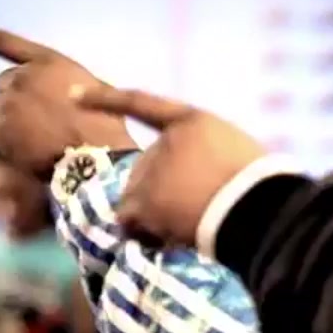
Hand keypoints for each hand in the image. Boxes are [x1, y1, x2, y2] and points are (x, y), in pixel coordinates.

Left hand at [0, 18, 135, 178]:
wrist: (98, 161)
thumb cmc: (104, 130)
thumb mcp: (93, 90)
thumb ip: (62, 81)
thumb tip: (48, 93)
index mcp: (48, 62)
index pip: (2, 42)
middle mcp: (23, 77)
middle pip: (1, 87)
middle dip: (13, 103)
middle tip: (39, 125)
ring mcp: (9, 104)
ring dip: (8, 126)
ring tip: (38, 141)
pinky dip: (3, 146)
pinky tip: (28, 153)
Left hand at [74, 86, 265, 247]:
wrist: (258, 208)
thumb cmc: (259, 187)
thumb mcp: (233, 153)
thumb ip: (198, 156)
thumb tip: (174, 190)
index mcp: (190, 120)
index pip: (140, 103)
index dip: (105, 99)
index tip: (73, 94)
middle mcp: (164, 140)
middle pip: (144, 172)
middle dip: (161, 194)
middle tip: (200, 207)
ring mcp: (151, 170)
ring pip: (135, 200)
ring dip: (156, 217)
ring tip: (192, 222)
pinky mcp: (143, 200)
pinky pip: (129, 223)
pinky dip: (145, 234)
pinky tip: (171, 238)